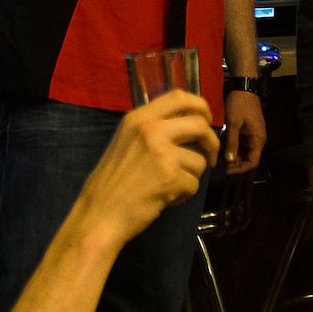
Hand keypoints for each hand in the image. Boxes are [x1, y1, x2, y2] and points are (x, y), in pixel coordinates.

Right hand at [77, 92, 218, 245]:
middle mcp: (150, 130)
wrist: (100, 214)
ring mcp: (161, 152)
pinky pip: (193, 184)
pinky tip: (165, 199)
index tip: (206, 120)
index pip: (180, 97)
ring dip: (191, 177)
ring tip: (169, 187)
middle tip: (211, 156)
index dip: (200, 107)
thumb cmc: (112, 183)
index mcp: (138, 118)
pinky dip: (183, 195)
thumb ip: (152, 131)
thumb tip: (189, 127)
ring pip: (199, 160)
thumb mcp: (126, 142)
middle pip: (200, 125)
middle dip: (212, 142)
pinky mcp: (171, 177)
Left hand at [224, 88, 266, 175]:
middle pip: (248, 158)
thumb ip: (232, 142)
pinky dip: (231, 149)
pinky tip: (221, 150)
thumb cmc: (240, 104)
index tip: (227, 171)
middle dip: (235, 164)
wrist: (243, 87)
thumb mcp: (234, 123)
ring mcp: (251, 135)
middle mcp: (257, 139)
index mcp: (258, 139)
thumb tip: (229, 161)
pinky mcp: (245, 131)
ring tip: (218, 159)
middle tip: (220, 166)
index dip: (241, 169)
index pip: (253, 161)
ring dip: (232, 157)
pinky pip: (240, 144)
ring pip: (243, 152)